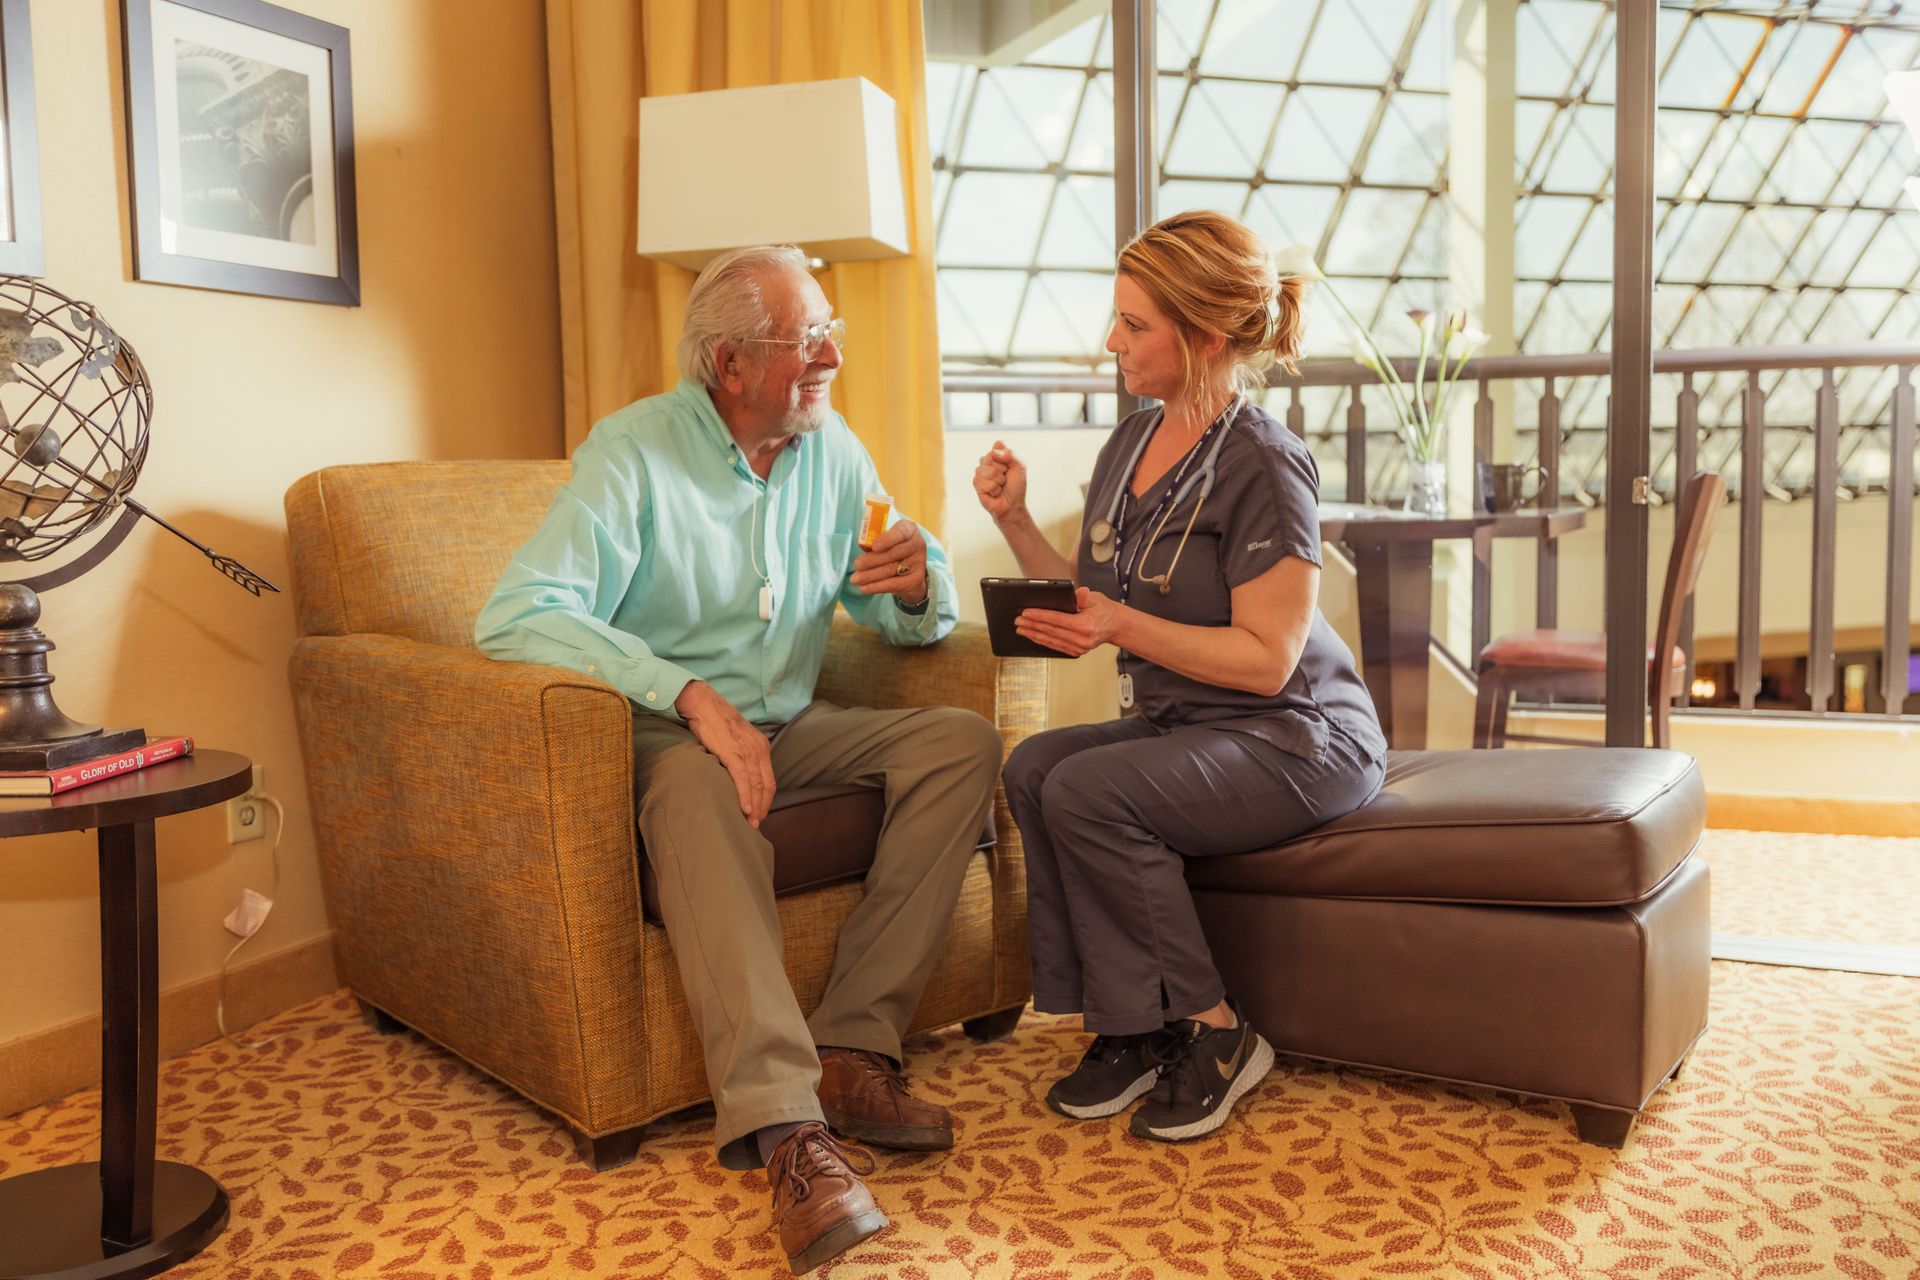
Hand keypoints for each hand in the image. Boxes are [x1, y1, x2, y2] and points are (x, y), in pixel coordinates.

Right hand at [674, 681, 774, 827]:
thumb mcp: (736, 739)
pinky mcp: (733, 752)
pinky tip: (745, 809)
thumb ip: (742, 755)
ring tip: (750, 823)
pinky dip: (745, 796)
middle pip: (766, 786)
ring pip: (756, 785)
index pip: (769, 780)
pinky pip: (742, 779)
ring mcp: (747, 751)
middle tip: (756, 825)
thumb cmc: (716, 722)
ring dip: (755, 807)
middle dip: (762, 807)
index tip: (760, 814)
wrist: (703, 704)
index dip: (766, 800)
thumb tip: (739, 775)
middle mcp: (759, 749)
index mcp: (761, 747)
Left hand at [851, 518, 928, 604]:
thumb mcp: (886, 540)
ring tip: (855, 579)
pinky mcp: (915, 579)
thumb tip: (862, 545)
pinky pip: (893, 584)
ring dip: (870, 575)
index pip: (901, 532)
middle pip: (893, 553)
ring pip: (891, 569)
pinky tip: (864, 588)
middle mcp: (917, 544)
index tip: (874, 547)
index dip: (887, 539)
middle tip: (857, 565)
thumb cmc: (893, 548)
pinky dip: (876, 586)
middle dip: (872, 560)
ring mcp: (918, 562)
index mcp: (909, 529)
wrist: (911, 569)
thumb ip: (875, 541)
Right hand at [973, 440, 1028, 524]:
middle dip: (1003, 469)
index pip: (998, 444)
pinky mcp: (976, 483)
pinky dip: (993, 489)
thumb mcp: (1020, 467)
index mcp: (998, 455)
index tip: (1010, 466)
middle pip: (991, 456)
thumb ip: (1012, 454)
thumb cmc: (1016, 486)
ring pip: (988, 470)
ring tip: (1000, 486)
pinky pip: (984, 482)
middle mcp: (987, 461)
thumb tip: (995, 452)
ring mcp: (980, 472)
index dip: (1006, 455)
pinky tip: (994, 493)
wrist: (1012, 505)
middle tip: (1005, 478)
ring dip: (998, 481)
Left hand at [1013, 586, 1124, 656]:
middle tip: (1018, 620)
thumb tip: (1078, 592)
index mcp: (1086, 626)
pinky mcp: (1076, 651)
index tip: (1026, 613)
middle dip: (1032, 625)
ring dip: (1033, 634)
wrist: (1116, 626)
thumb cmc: (1105, 611)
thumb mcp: (1096, 598)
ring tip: (1020, 629)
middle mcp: (1082, 639)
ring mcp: (1079, 648)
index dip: (1040, 616)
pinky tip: (1033, 636)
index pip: (1057, 620)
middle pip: (1051, 631)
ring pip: (1051, 641)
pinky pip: (1055, 646)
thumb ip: (1084, 596)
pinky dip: (1042, 641)